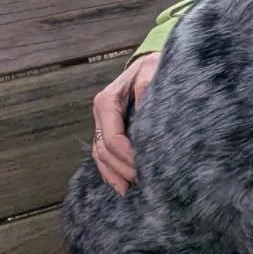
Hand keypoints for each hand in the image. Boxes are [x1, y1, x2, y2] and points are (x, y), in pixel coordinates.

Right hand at [91, 53, 160, 194]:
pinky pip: (103, 155)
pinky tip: (122, 185)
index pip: (112, 137)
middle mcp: (101, 114)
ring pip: (100, 156)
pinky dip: (110, 172)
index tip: (143, 167)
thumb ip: (146, 84)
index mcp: (107, 101)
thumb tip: (144, 105)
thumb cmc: (152, 67)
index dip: (126, 156)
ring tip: (130, 189)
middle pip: (104, 151)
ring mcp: (103, 124)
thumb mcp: (151, 69)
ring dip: (114, 174)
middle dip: (122, 169)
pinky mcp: (108, 130)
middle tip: (143, 181)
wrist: (149, 65)